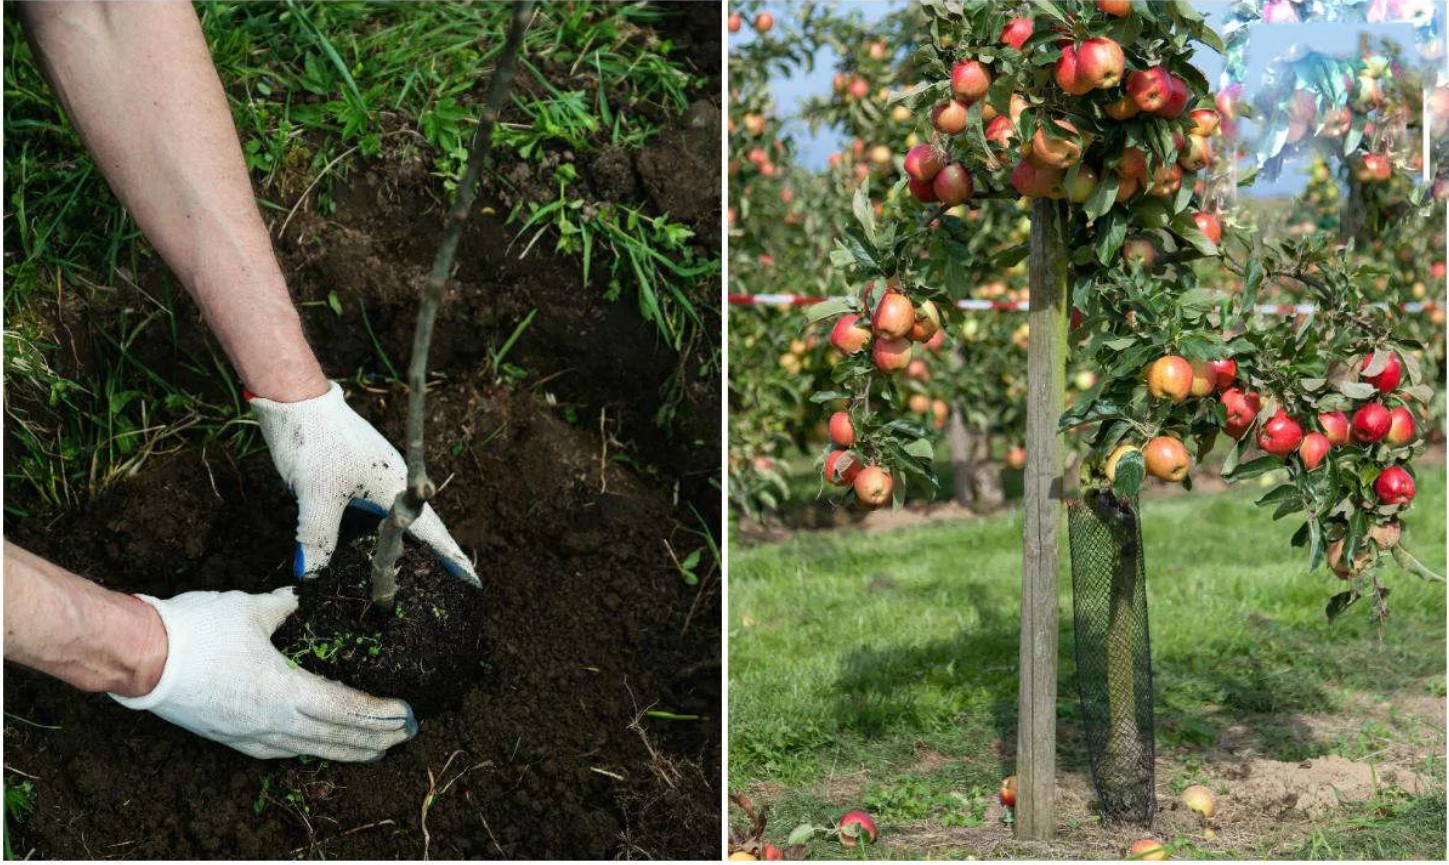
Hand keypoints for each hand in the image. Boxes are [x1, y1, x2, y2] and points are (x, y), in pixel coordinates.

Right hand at [109, 588, 415, 760]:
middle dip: (373, 738)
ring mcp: (250, 735)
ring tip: (376, 749)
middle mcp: (272, 722)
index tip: (405, 715)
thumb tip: (300, 598)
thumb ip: (284, 608)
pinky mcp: (231, 737)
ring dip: (346, 749)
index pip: (344, 708)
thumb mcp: (250, 609)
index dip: (378, 714)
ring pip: (309, 749)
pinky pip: (281, 750)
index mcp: (283, 692)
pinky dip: (310, 749)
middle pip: (334, 736)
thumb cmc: (195, 631)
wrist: (139, 659)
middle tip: (403, 736)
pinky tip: (319, 747)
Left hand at [249, 382, 477, 582]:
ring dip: (394, 548)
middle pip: (416, 530)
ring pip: (390, 522)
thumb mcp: (315, 495)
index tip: (473, 581)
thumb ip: (317, 537)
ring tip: (396, 579)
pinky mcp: (354, 475)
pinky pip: (370, 513)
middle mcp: (392, 483)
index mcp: (396, 486)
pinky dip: (369, 535)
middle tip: (441, 589)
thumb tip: (311, 575)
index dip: (452, 558)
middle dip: (428, 559)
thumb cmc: (315, 442)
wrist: (297, 399)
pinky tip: (356, 550)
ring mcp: (373, 478)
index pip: (431, 532)